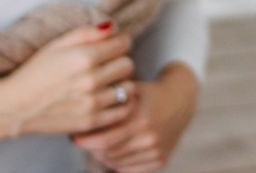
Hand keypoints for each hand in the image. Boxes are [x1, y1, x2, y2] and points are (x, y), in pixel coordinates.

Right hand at [0, 21, 135, 137]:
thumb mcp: (56, 45)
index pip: (124, 45)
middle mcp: (91, 80)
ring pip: (129, 87)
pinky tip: (107, 99)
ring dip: (121, 83)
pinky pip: (123, 110)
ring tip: (108, 82)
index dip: (120, 42)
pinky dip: (120, 103)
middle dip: (120, 61)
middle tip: (108, 64)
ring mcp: (92, 103)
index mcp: (84, 58)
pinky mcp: (91, 121)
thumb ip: (88, 33)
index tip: (112, 46)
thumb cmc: (34, 72)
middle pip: (128, 65)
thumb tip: (113, 27)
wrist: (14, 107)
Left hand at [73, 63, 198, 172]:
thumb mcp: (132, 90)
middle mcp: (149, 139)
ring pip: (116, 163)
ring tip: (99, 142)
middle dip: (91, 148)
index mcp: (141, 120)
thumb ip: (110, 101)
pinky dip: (118, 163)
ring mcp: (156, 152)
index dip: (84, 141)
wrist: (181, 101)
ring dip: (103, 155)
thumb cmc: (149, 93)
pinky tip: (116, 149)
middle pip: (107, 154)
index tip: (74, 136)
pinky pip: (129, 169)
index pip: (103, 140)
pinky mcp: (160, 161)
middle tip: (83, 140)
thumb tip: (81, 114)